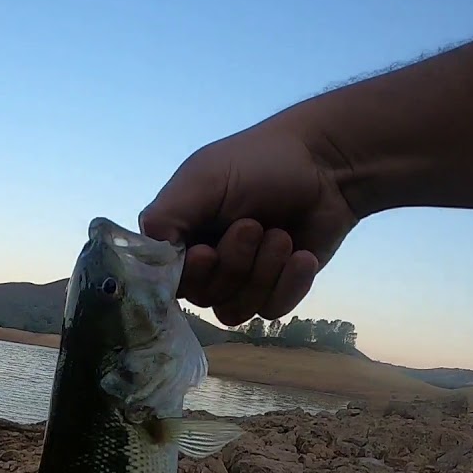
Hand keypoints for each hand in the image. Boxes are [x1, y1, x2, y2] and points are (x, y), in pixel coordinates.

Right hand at [139, 118, 357, 325]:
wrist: (328, 165)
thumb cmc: (260, 162)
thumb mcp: (203, 178)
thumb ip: (165, 216)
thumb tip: (144, 258)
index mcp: (179, 235)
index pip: (165, 280)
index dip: (189, 274)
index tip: (208, 251)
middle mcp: (204, 262)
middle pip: (203, 297)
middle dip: (234, 264)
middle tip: (254, 225)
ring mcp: (240, 279)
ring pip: (235, 310)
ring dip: (263, 272)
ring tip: (282, 236)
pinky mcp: (275, 289)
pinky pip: (270, 310)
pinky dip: (289, 283)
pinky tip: (302, 255)